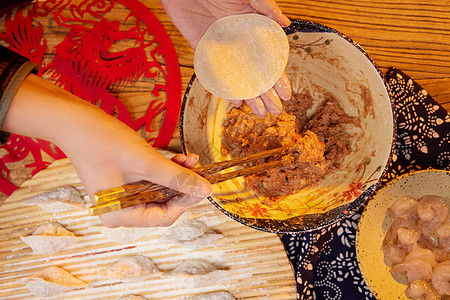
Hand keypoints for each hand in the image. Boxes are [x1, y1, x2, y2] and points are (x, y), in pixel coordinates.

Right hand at [97, 153, 207, 226]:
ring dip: (176, 176)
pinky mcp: (124, 184)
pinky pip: (151, 182)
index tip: (202, 186)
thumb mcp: (146, 162)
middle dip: (182, 185)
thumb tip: (206, 191)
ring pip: (160, 192)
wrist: (75, 122)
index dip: (185, 201)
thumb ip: (177, 177)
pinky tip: (178, 158)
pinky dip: (165, 171)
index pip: (163, 217)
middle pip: (163, 205)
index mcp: (120, 215)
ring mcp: (122, 198)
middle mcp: (120, 211)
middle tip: (198, 169)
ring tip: (189, 159)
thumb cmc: (103, 142)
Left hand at [160, 0, 291, 117]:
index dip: (278, 77)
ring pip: (239, 80)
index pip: (270, 60)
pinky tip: (235, 102)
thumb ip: (266, 7)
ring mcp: (223, 51)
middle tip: (276, 112)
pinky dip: (225, 89)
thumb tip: (286, 24)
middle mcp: (241, 44)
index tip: (286, 93)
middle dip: (266, 95)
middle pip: (256, 75)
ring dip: (249, 97)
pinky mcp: (205, 53)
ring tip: (260, 114)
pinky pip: (216, 75)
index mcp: (254, 31)